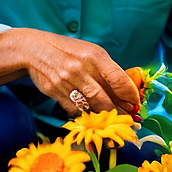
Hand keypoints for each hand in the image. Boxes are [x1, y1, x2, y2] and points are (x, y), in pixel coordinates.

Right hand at [0, 28, 139, 115]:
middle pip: (106, 98)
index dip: (131, 96)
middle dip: (119, 112)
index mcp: (96, 56)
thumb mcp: (90, 53)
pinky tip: (90, 117)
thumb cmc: (68, 51)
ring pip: (91, 107)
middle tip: (126, 120)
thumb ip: (106, 70)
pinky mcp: (55, 91)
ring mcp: (67, 80)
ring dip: (103, 117)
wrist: (35, 49)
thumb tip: (125, 93)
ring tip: (111, 121)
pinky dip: (84, 115)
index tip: (136, 105)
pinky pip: (74, 110)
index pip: (120, 80)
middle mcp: (82, 68)